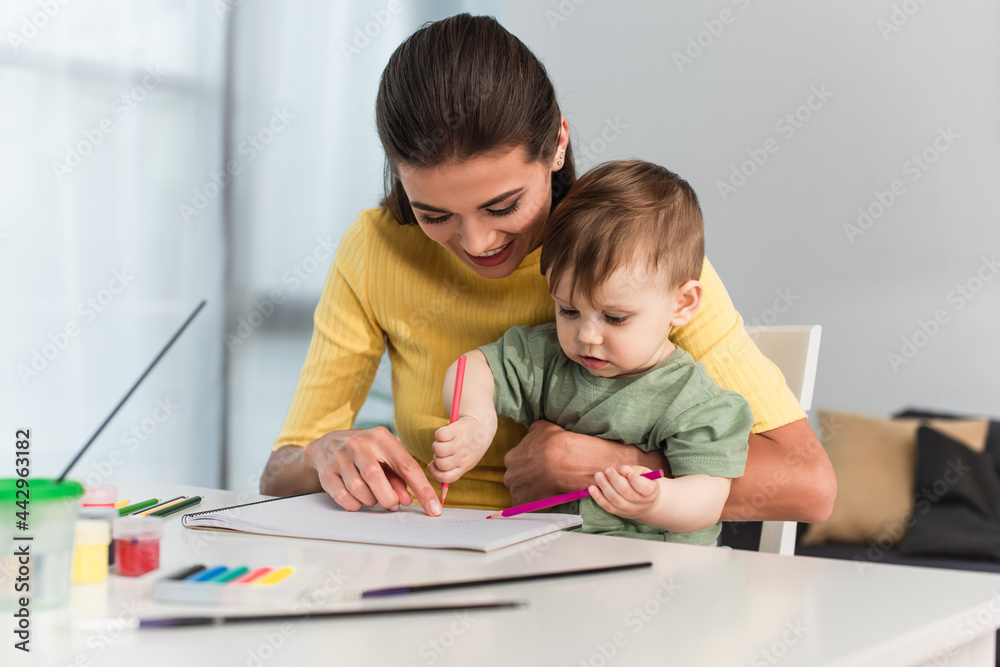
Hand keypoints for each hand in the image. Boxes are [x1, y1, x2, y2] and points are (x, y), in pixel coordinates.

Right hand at [303, 426, 441, 515]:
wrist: (328, 445)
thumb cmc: (366, 453)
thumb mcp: (386, 458)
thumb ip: (399, 478)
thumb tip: (407, 500)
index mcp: (381, 437)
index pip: (407, 466)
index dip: (423, 490)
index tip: (434, 509)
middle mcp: (359, 444)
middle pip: (376, 477)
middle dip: (388, 498)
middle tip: (392, 504)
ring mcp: (340, 457)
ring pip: (358, 489)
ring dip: (370, 501)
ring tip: (372, 496)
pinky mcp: (327, 472)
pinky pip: (343, 497)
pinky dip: (355, 504)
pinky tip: (358, 498)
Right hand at [428, 415, 494, 483]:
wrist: (482, 426)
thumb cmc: (471, 445)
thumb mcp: (467, 461)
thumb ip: (454, 469)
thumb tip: (434, 474)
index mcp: (465, 466)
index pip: (446, 477)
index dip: (435, 474)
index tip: (431, 466)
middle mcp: (463, 456)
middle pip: (440, 463)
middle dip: (436, 458)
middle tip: (441, 453)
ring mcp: (460, 443)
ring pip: (438, 449)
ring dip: (436, 445)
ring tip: (443, 443)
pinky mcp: (456, 429)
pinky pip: (439, 435)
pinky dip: (439, 434)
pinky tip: (445, 434)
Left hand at [504, 420, 669, 504]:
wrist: (568, 462)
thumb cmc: (556, 444)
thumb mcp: (542, 427)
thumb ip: (534, 431)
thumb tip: (534, 430)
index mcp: (512, 458)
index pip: (516, 463)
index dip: (528, 464)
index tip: (538, 465)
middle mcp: (511, 475)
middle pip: (517, 479)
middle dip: (528, 479)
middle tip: (544, 477)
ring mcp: (518, 492)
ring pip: (523, 493)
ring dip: (533, 492)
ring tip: (549, 489)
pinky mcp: (528, 505)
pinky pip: (530, 507)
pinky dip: (538, 505)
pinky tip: (549, 499)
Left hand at [589, 465, 660, 519]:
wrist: (644, 500)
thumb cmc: (642, 481)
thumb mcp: (642, 473)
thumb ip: (633, 470)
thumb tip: (622, 470)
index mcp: (651, 491)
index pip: (644, 488)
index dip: (635, 479)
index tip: (624, 469)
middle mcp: (642, 503)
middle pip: (627, 493)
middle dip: (615, 480)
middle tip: (608, 470)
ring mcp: (630, 510)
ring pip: (616, 500)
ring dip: (605, 487)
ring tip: (598, 476)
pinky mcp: (619, 513)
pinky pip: (608, 507)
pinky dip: (598, 498)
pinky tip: (592, 488)